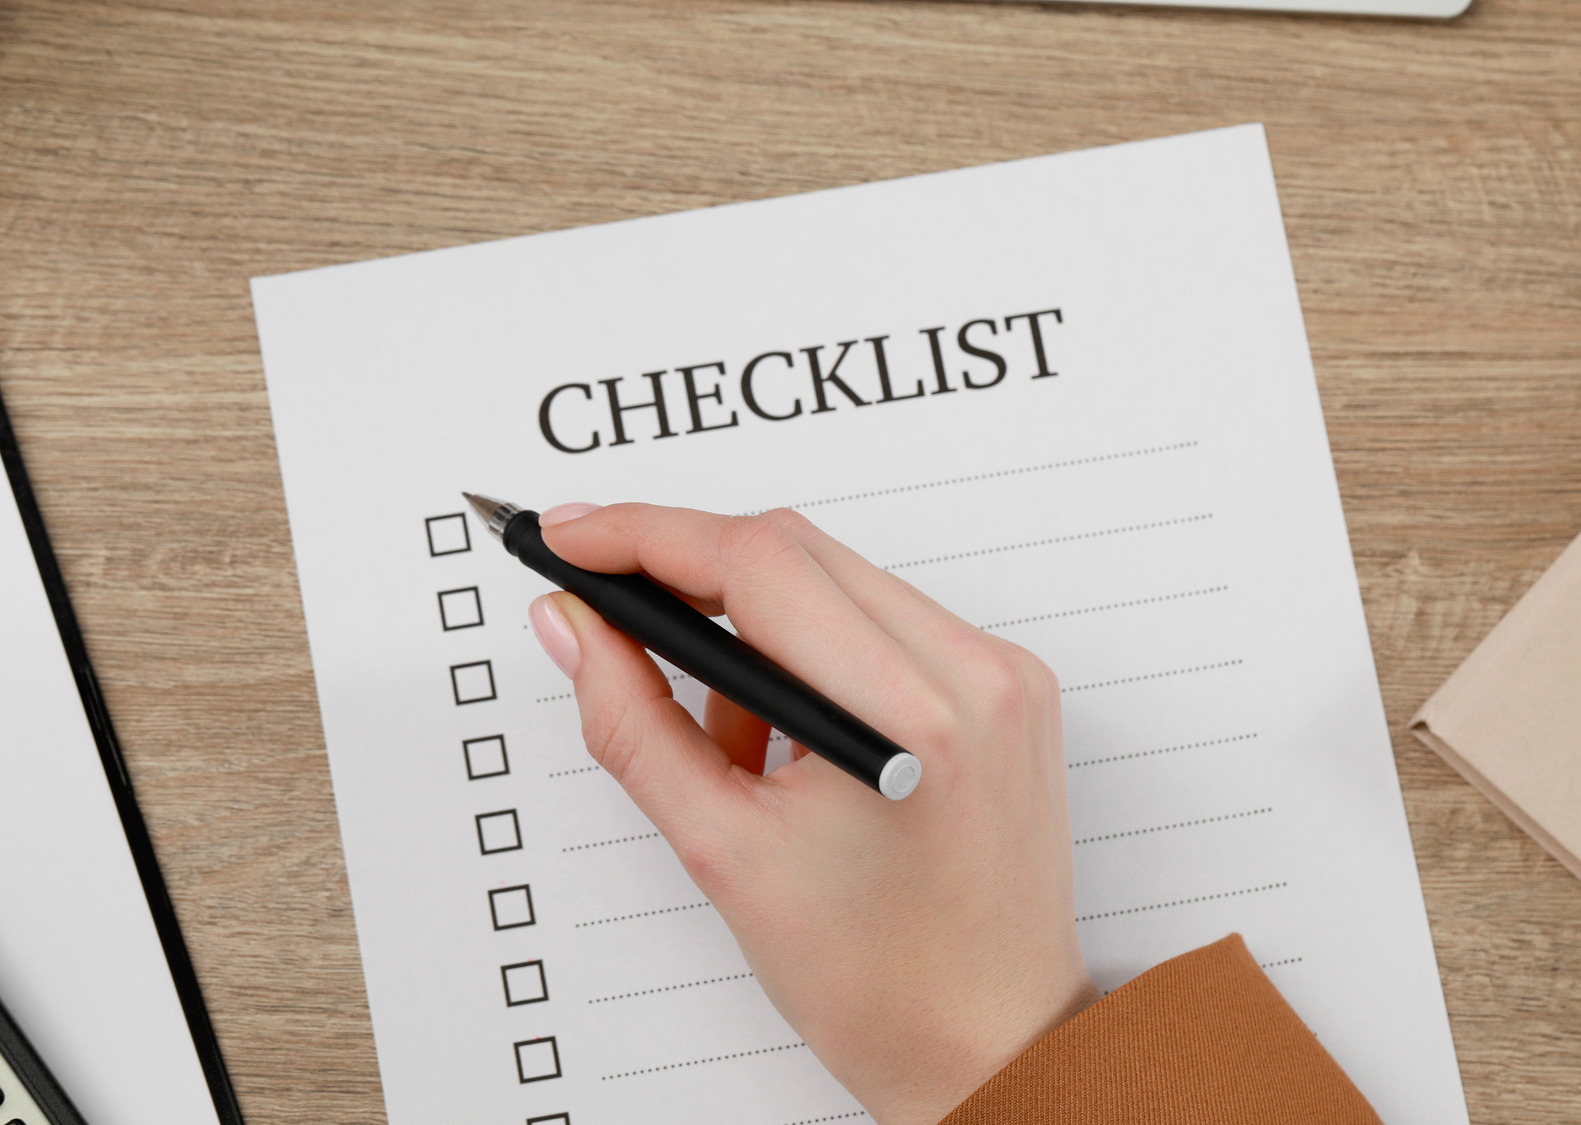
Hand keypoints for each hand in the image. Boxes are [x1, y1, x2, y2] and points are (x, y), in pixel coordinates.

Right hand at [527, 502, 1096, 1124]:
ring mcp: (1002, 674)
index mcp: (911, 718)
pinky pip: (885, 621)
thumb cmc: (879, 984)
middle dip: (687, 572)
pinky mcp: (1008, 684)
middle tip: (608, 610)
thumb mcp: (722, 852)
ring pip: (837, 580)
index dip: (644, 534)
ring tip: (733, 746)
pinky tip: (794, 742)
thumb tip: (573, 627)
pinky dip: (816, 654)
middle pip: (797, 552)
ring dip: (755, 626)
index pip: (756, 564)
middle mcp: (975, 674)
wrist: (991, 1046)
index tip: (572, 537)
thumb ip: (631, 721)